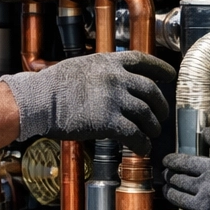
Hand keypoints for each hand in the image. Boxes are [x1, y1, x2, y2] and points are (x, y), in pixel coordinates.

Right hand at [1, 51, 173, 152]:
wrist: (39, 100)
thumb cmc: (52, 86)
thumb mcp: (81, 67)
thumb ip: (100, 72)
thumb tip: (112, 81)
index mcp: (108, 62)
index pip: (142, 61)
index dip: (159, 69)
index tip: (169, 76)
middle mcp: (116, 78)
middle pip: (150, 90)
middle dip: (160, 105)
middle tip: (161, 115)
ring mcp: (114, 99)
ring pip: (146, 114)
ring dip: (153, 126)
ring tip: (153, 133)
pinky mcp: (109, 121)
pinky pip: (135, 134)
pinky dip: (141, 143)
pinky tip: (142, 148)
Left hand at [162, 128, 209, 209]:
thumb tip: (206, 130)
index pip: (183, 162)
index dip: (171, 161)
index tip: (166, 161)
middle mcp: (203, 187)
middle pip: (177, 180)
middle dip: (169, 176)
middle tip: (166, 176)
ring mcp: (204, 207)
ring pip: (177, 198)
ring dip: (169, 193)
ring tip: (167, 190)